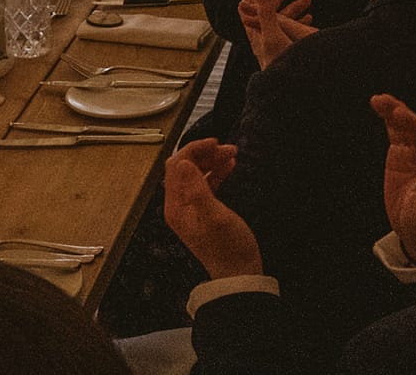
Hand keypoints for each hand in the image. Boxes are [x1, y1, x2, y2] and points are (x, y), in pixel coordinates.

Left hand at [163, 139, 261, 278]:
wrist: (239, 273)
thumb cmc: (229, 247)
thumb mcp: (214, 216)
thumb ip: (197, 189)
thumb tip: (183, 162)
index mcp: (176, 206)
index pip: (176, 167)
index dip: (193, 150)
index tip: (215, 142)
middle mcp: (179, 206)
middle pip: (185, 168)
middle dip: (204, 154)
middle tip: (228, 148)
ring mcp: (190, 208)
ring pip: (196, 174)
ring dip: (212, 161)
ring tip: (232, 154)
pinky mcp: (203, 211)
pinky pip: (206, 184)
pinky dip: (216, 172)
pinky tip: (230, 165)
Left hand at [238, 0, 315, 67]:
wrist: (291, 92)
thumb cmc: (280, 64)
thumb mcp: (272, 35)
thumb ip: (265, 13)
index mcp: (255, 32)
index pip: (246, 8)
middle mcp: (263, 38)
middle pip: (265, 12)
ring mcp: (275, 46)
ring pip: (281, 21)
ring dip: (292, 8)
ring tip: (308, 0)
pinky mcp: (287, 52)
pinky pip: (291, 33)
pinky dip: (299, 22)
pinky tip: (310, 19)